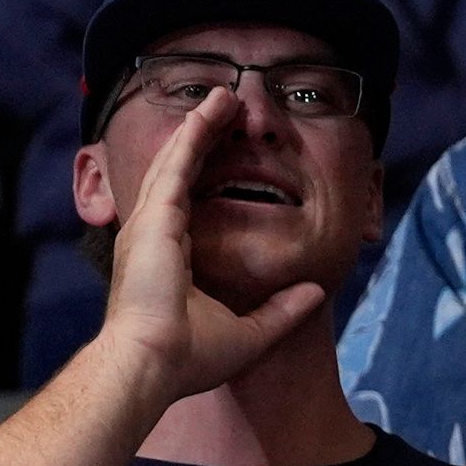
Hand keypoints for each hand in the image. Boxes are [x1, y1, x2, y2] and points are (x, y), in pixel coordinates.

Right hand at [92, 89, 330, 404]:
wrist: (153, 367)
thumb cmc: (188, 360)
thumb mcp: (251, 332)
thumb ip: (282, 310)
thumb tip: (315, 292)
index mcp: (170, 258)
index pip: (191, 201)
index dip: (207, 173)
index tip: (229, 150)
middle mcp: (155, 235)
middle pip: (181, 171)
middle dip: (202, 138)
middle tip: (226, 108)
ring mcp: (151, 224)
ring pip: (178, 159)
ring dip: (201, 126)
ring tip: (223, 98)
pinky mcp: (156, 218)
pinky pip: (179, 164)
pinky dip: (195, 134)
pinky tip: (211, 111)